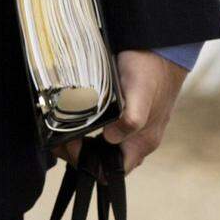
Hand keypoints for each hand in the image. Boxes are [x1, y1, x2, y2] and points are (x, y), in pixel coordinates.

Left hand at [50, 50, 188, 173]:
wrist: (162, 46)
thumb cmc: (151, 69)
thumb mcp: (139, 93)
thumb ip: (131, 119)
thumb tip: (111, 138)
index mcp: (142, 142)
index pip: (111, 172)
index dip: (87, 164)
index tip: (70, 144)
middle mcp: (137, 139)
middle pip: (103, 161)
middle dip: (77, 154)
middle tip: (57, 136)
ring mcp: (131, 128)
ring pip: (101, 147)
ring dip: (80, 142)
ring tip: (61, 128)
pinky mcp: (124, 114)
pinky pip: (102, 131)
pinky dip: (86, 129)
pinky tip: (74, 117)